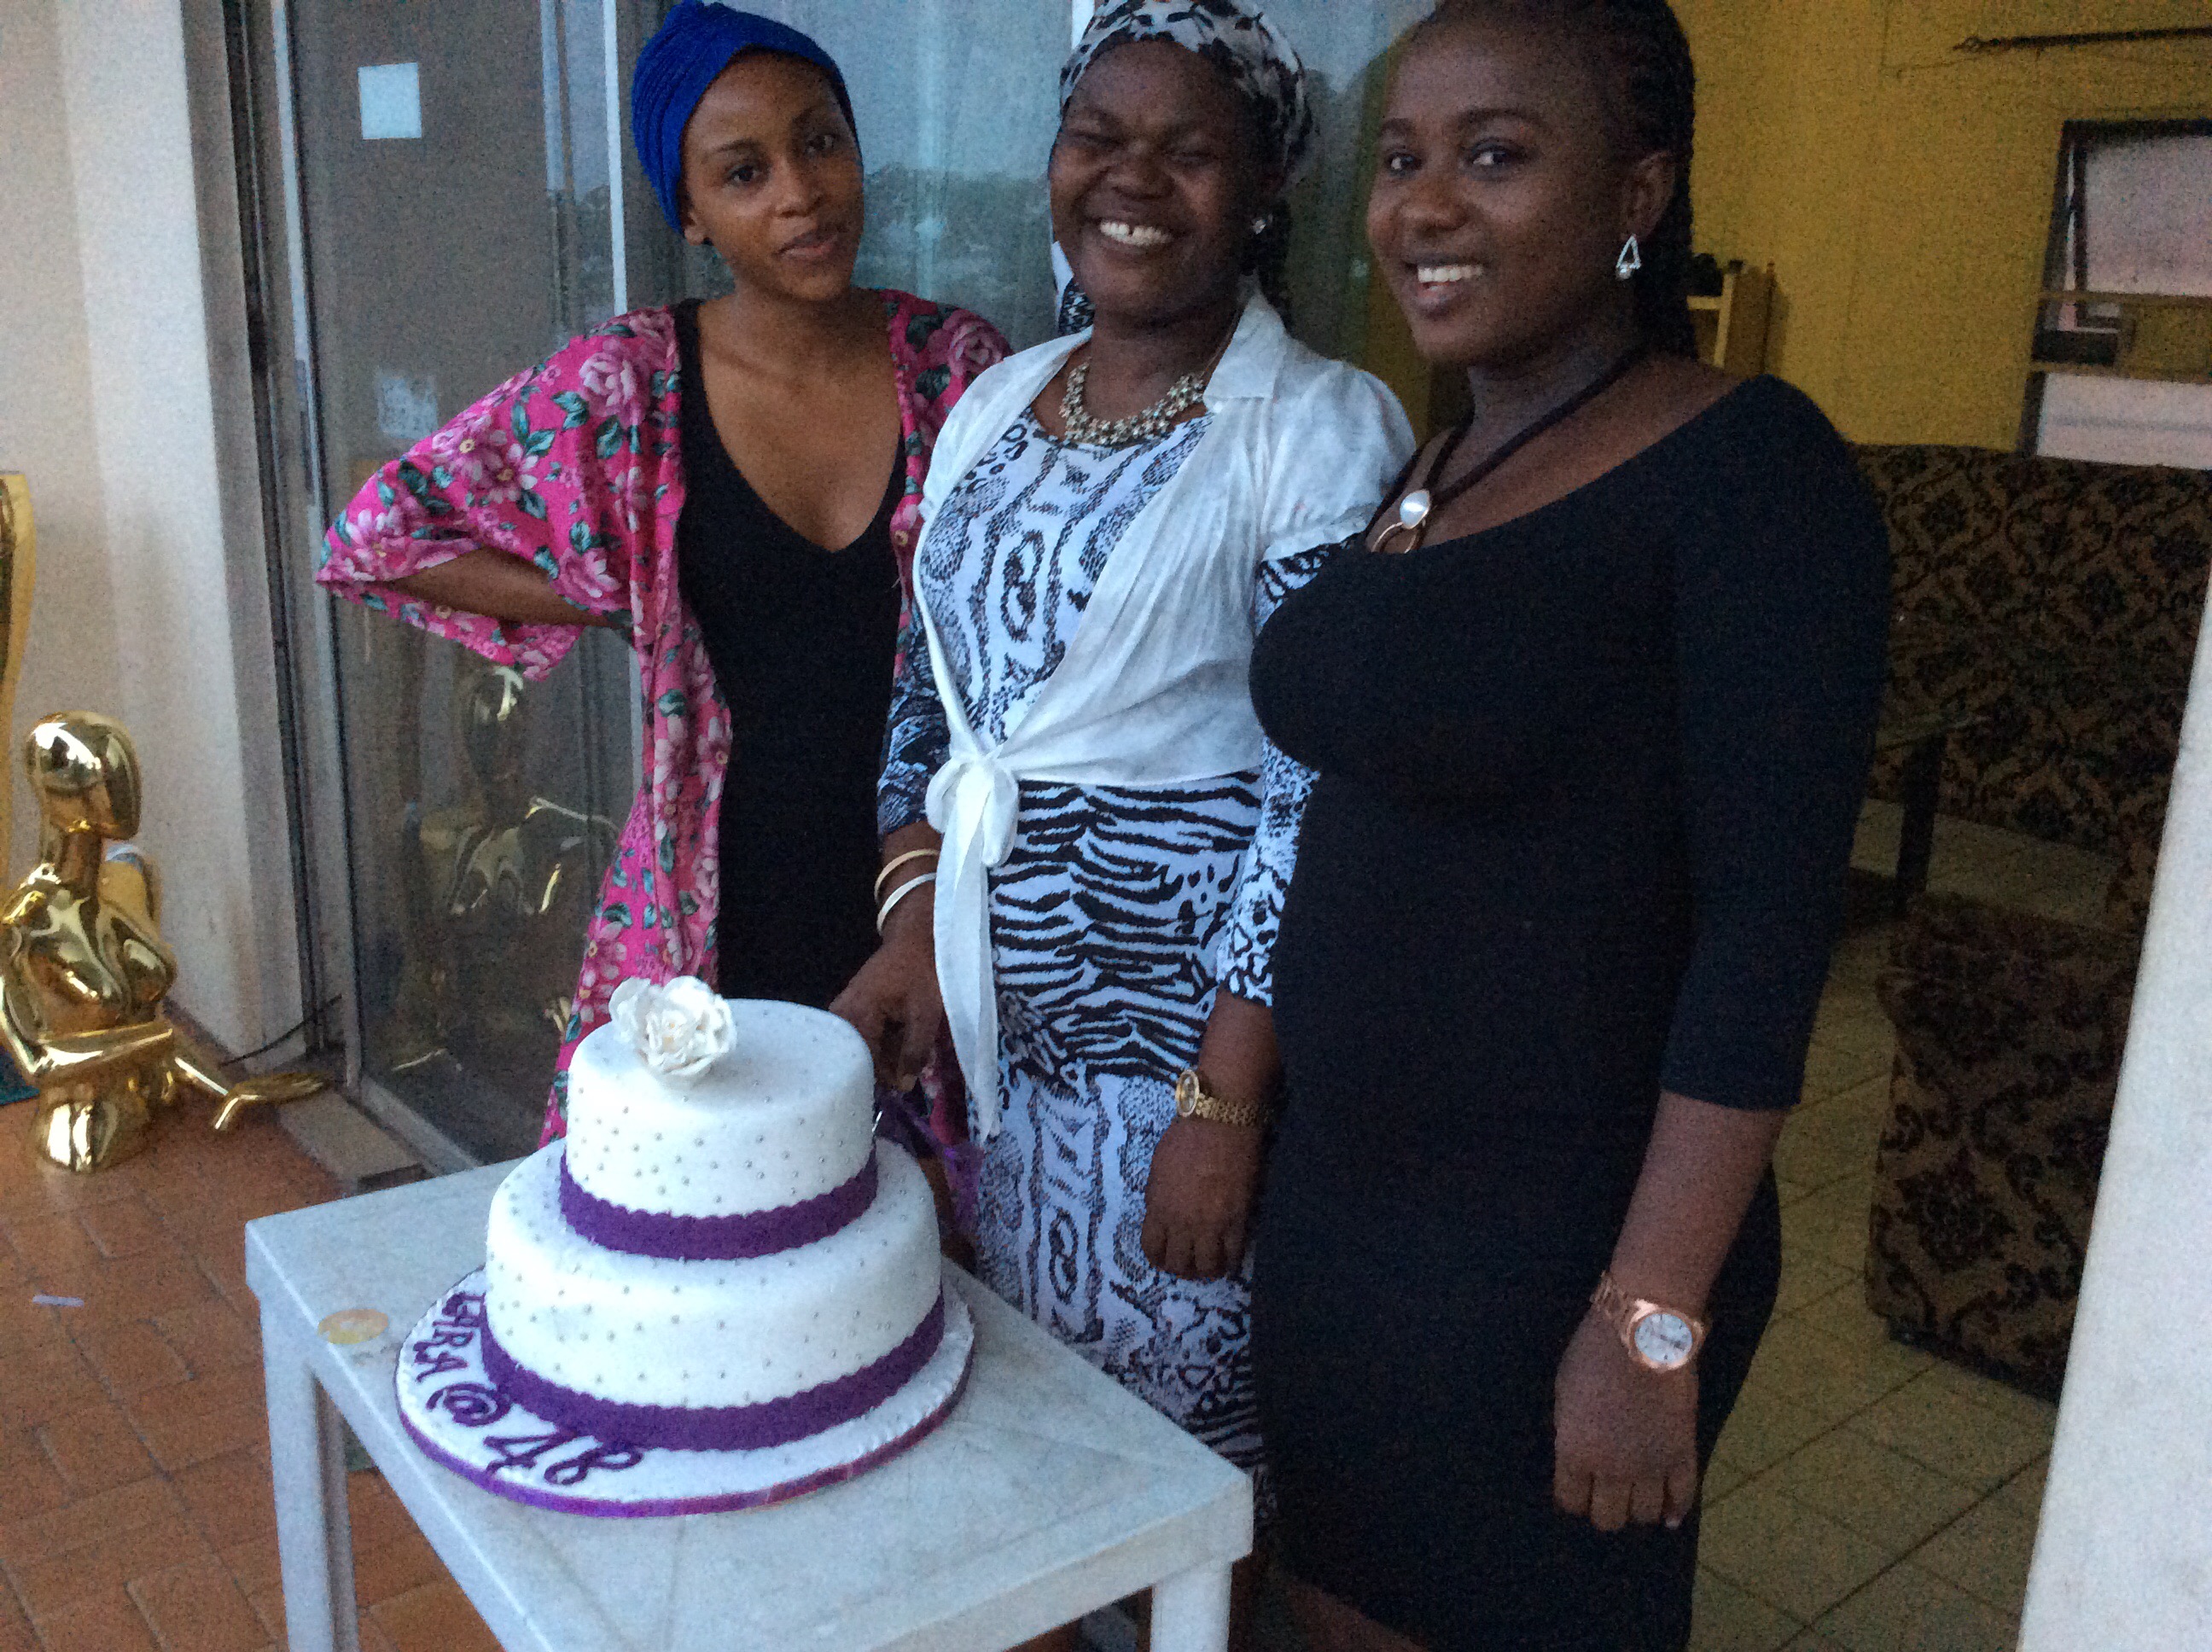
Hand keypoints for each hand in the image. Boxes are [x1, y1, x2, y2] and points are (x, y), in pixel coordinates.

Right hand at [828, 899, 940, 1091]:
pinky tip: (898, 1037)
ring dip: (883, 1054)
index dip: (885, 1078)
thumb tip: (904, 1086)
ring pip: (859, 1048)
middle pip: (857, 1058)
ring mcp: (842, 1010)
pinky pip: (859, 1036)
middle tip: (909, 1066)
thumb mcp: (925, 1015)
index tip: (907, 1083)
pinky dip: (879, 1041)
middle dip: (884, 1066)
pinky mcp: (849, 1008)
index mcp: (857, 1016)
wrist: (916, 939)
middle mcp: (841, 1015)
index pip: (863, 1064)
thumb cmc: (922, 973)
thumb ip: (914, 1052)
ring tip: (906, 1047)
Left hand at [1140, 1116, 1262, 1280]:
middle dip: (1182, 1269)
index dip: (1159, 1259)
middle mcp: (1182, 1223)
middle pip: (1178, 1264)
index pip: (1152, 1249)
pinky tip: (1230, 1257)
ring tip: (1211, 1265)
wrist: (1220, 1124)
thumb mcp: (1157, 1169)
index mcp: (1158, 1208)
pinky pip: (1233, 1254)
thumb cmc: (1185, 1138)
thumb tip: (1160, 1215)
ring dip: (1207, 1270)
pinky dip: (1230, 1260)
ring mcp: (1211, 1224)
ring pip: (1206, 1267)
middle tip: (1190, 1264)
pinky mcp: (1237, 1220)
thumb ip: (1157, 1197)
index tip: (1166, 1258)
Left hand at [1552, 1308, 1699, 1532]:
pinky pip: (1683, 1497)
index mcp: (1575, 1453)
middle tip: (1607, 1496)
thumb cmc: (1593, 1354)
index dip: (1573, 1500)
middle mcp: (1612, 1470)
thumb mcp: (1563, 1391)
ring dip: (1639, 1510)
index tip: (1577, 1492)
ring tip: (1637, 1499)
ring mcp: (1651, 1467)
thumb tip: (1576, 1454)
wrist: (1644, 1334)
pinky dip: (1677, 1510)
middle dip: (1604, 1510)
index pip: (1570, 1501)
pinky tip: (1671, 1516)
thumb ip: (1569, 1430)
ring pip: (1645, 1515)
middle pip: (1608, 1518)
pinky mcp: (1684, 1455)